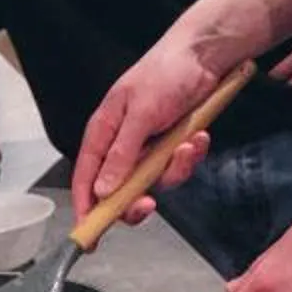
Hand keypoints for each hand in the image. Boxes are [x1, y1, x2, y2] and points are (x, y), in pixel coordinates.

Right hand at [72, 36, 224, 219]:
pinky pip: (178, 165)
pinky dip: (190, 155)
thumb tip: (102, 190)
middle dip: (135, 200)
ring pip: (154, 180)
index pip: (86, 178)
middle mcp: (123, 142)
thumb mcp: (142, 113)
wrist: (206, 53)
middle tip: (149, 205)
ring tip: (188, 146)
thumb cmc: (166, 73)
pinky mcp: (173, 143)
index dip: (86, 209)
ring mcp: (149, 144)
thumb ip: (122, 153)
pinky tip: (199, 137)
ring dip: (173, 169)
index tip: (91, 238)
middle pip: (119, 189)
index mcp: (104, 132)